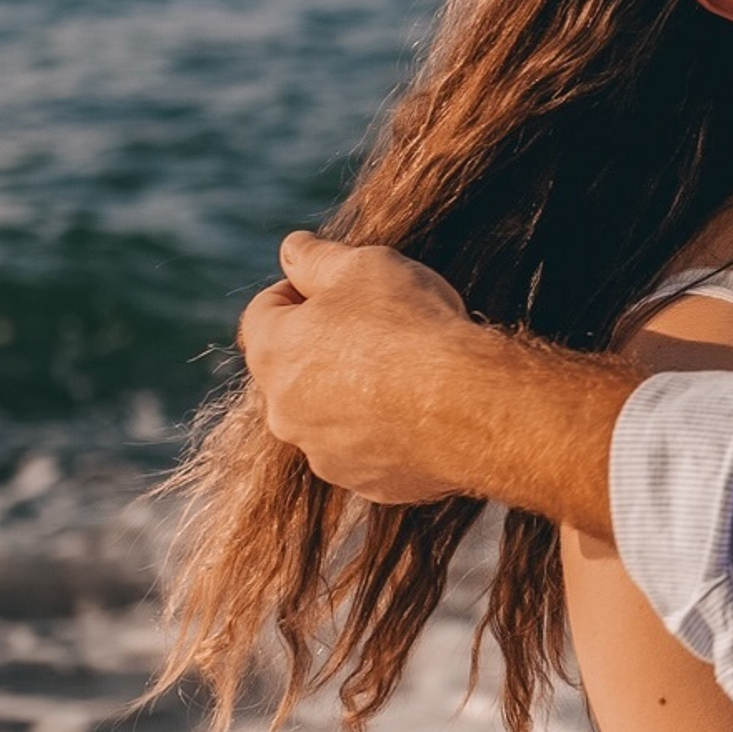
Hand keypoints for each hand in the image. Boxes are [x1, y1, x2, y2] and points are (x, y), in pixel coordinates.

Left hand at [239, 232, 480, 503]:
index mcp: (272, 352)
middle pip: (293, 369)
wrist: (469, 403)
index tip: (337, 288)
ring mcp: (324, 454)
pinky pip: (368, 452)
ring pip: (328, 416)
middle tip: (378, 329)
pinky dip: (386, 434)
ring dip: (353, 396)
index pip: (263, 312)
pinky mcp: (369, 483)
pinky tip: (424, 413)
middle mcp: (284, 411)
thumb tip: (291, 248)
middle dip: (325, 348)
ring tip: (408, 375)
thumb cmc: (411, 326)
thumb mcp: (362, 265)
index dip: (298, 292)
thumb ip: (316, 257)